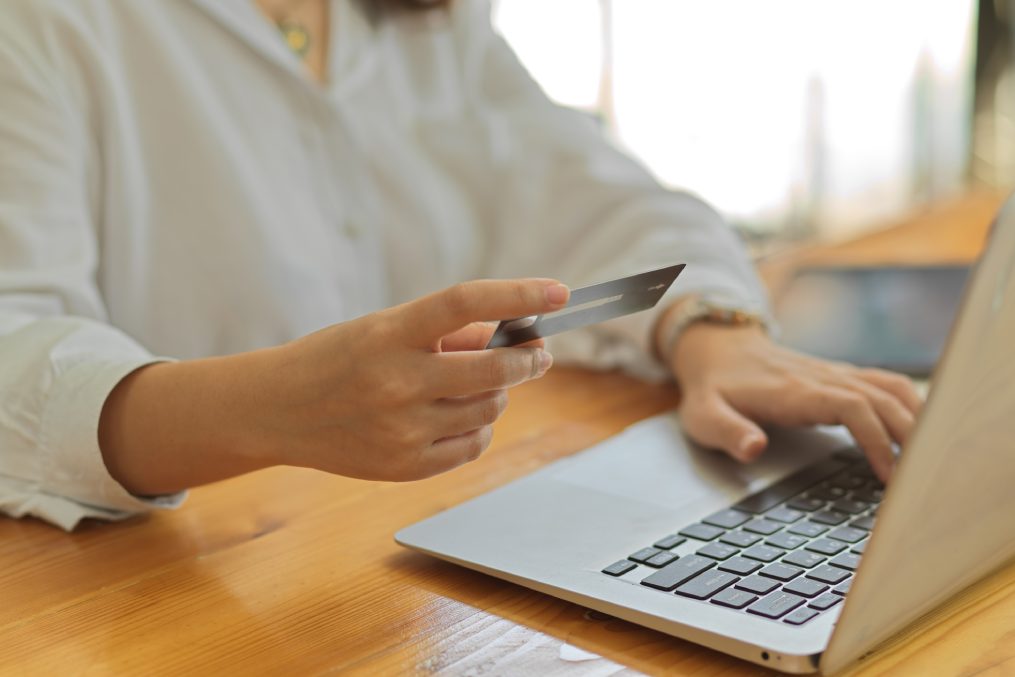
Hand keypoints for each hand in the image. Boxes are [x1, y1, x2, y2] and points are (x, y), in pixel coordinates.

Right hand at [260, 279, 567, 479]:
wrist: (277, 411)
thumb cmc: (336, 359)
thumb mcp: (383, 327)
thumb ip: (446, 331)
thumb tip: (512, 330)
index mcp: (389, 334)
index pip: (465, 303)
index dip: (518, 293)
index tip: (558, 291)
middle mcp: (398, 382)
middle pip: (495, 369)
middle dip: (529, 359)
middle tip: (538, 352)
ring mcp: (403, 430)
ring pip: (491, 408)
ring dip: (499, 391)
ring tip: (478, 383)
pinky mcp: (406, 466)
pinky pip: (473, 444)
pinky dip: (479, 427)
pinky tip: (458, 414)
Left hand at [667, 322, 922, 482]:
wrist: (715, 348)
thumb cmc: (712, 390)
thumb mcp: (704, 416)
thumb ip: (727, 433)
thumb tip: (753, 449)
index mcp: (793, 391)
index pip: (850, 406)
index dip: (874, 438)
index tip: (886, 473)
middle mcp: (820, 378)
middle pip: (881, 397)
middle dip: (908, 434)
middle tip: (922, 476)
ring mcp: (832, 374)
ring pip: (889, 387)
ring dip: (916, 416)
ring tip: (930, 456)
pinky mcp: (838, 377)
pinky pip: (883, 383)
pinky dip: (909, 402)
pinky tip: (920, 428)